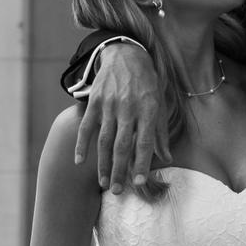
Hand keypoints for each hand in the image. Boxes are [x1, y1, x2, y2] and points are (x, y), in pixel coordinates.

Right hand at [74, 43, 164, 193]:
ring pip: (104, 140)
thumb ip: (161, 132)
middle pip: (123, 145)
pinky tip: (79, 161)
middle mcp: (129, 108)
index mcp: (149, 109)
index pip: (145, 141)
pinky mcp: (95, 100)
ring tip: (103, 183)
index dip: (142, 163)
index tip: (139, 182)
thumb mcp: (160, 103)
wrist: (126, 54)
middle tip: (117, 191)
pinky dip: (81, 144)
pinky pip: (86, 126)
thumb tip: (166, 157)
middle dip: (119, 171)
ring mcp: (110, 104)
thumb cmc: (147, 83)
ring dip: (102, 164)